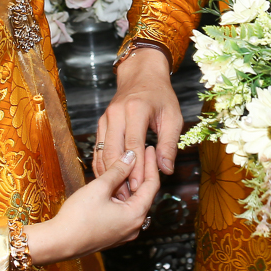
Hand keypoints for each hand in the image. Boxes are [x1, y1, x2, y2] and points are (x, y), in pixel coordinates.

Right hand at [25, 147, 159, 264]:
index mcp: (135, 216)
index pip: (152, 185)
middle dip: (140, 174)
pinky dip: (121, 197)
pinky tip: (113, 186)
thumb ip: (118, 170)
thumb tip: (131, 157)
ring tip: (125, 166)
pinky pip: (123, 212)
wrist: (58, 243)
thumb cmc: (77, 218)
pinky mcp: (112, 235)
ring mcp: (123, 233)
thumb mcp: (99, 188)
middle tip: (138, 154)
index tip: (149, 148)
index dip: (151, 164)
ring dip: (128, 185)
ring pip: (132, 203)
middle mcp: (133, 227)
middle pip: (144, 195)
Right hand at [94, 47, 181, 192]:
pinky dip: (102, 165)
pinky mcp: (101, 123)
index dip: (136, 168)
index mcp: (136, 110)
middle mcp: (116, 113)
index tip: (139, 187)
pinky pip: (98, 148)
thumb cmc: (161, 96)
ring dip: (109, 173)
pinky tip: (110, 179)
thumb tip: (166, 170)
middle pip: (113, 150)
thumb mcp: (172, 117)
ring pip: (102, 151)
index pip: (133, 145)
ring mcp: (105, 118)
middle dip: (120, 175)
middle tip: (128, 196)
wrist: (141, 75)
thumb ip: (169, 144)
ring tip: (120, 192)